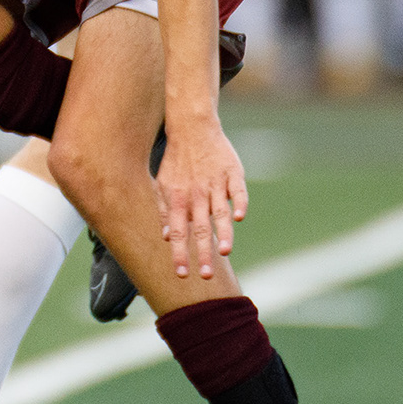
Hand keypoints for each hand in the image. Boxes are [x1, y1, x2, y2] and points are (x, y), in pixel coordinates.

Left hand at [154, 114, 247, 280]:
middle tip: (206, 276)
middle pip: (199, 227)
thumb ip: (164, 210)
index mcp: (177, 198)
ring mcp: (215, 182)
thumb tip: (167, 237)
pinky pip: (237, 189)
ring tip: (225, 252)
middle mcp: (196, 193)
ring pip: (219, 211)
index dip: (180, 253)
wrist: (192, 127)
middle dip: (202, 253)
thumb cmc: (177, 160)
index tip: (182, 274)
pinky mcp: (232, 172)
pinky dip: (238, 202)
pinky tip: (239, 217)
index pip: (178, 232)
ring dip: (222, 232)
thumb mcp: (163, 184)